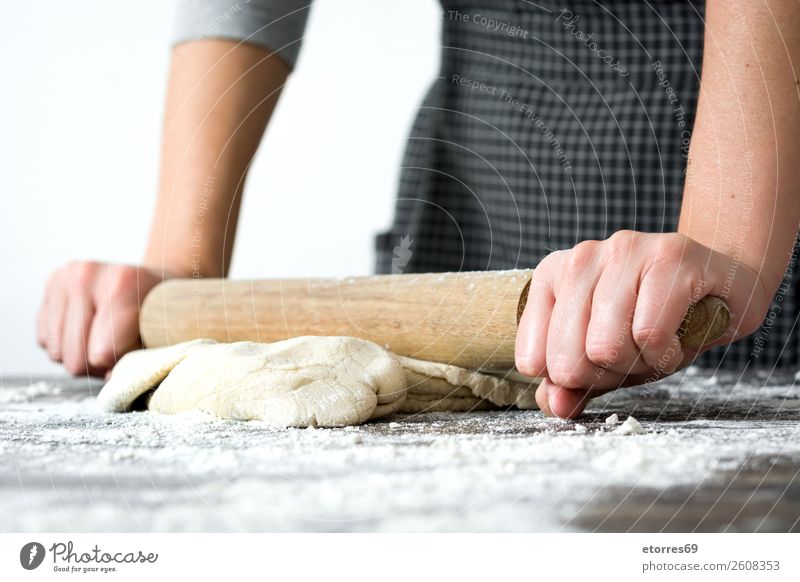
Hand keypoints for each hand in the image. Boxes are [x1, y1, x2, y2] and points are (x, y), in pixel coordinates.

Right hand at [37, 263, 169, 376]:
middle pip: (75, 359)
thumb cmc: (159, 312)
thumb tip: (110, 380)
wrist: (149, 280)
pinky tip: (87, 330)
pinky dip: (65, 345)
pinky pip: (45, 341)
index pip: (103, 352)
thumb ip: (141, 358)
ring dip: (81, 357)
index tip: (134, 356)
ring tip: (104, 341)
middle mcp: (86, 276)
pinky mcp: (49, 286)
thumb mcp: (163, 333)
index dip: (117, 365)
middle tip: (118, 352)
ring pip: (57, 353)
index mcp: (123, 283)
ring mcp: (63, 279)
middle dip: (97, 366)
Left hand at [515, 231, 768, 418]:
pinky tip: (680, 334)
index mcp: (551, 277)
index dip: (572, 379)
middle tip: (634, 354)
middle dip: (605, 374)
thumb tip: (555, 406)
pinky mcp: (669, 255)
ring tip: (657, 342)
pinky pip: (649, 334)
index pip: (533, 359)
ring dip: (639, 364)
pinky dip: (668, 353)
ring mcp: (622, 250)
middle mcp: (580, 258)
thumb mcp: (603, 361)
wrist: (723, 286)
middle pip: (567, 358)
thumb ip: (571, 385)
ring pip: (605, 346)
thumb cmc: (655, 322)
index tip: (598, 362)